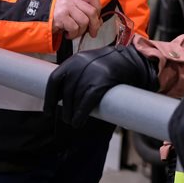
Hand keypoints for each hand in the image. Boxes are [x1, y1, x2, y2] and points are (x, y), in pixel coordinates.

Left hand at [44, 44, 158, 125]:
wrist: (135, 59)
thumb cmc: (113, 65)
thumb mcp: (91, 63)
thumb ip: (78, 74)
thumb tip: (65, 97)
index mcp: (75, 60)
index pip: (54, 80)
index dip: (49, 98)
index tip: (48, 111)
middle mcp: (80, 65)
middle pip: (66, 92)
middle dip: (65, 109)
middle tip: (66, 119)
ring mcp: (91, 73)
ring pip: (74, 99)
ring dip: (71, 114)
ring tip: (73, 122)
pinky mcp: (101, 82)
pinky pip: (86, 103)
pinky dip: (80, 115)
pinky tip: (78, 122)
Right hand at [52, 0, 100, 39]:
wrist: (37, 16)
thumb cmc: (56, 13)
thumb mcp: (70, 6)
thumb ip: (84, 10)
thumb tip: (99, 22)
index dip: (98, 7)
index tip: (97, 17)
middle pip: (91, 11)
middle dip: (94, 24)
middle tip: (92, 32)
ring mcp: (65, 6)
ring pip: (84, 21)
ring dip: (81, 31)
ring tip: (75, 32)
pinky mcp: (61, 16)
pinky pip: (75, 28)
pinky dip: (73, 34)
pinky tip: (68, 33)